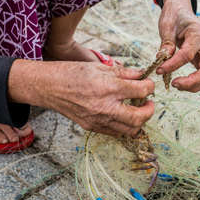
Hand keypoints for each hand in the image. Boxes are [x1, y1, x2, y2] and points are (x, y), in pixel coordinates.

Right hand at [8, 60, 154, 135]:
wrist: (49, 87)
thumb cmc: (72, 73)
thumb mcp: (100, 67)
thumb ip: (124, 73)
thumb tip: (142, 75)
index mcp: (109, 87)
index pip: (141, 90)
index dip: (150, 87)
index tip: (149, 85)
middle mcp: (105, 106)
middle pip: (140, 117)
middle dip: (150, 110)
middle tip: (148, 102)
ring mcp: (98, 120)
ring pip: (130, 130)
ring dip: (139, 121)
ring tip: (137, 110)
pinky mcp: (92, 127)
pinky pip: (116, 132)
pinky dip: (124, 126)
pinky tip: (122, 114)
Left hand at [156, 0, 199, 91]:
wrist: (182, 9)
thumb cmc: (174, 15)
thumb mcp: (166, 25)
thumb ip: (166, 43)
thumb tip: (162, 60)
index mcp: (198, 33)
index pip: (187, 55)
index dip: (173, 65)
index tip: (159, 71)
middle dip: (192, 82)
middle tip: (174, 84)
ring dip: (194, 85)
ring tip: (176, 84)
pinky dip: (195, 82)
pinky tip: (182, 82)